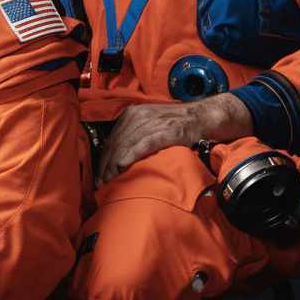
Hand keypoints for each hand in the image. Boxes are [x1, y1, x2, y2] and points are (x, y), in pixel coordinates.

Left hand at [96, 93, 252, 187]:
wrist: (201, 117)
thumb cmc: (174, 125)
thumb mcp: (149, 125)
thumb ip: (133, 137)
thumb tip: (116, 159)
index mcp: (131, 115)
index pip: (111, 140)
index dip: (102, 160)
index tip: (98, 177)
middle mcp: (138, 116)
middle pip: (115, 144)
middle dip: (105, 166)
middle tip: (101, 184)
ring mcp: (152, 123)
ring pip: (126, 145)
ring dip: (114, 166)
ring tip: (109, 182)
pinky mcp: (165, 131)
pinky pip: (143, 144)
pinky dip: (131, 155)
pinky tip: (122, 165)